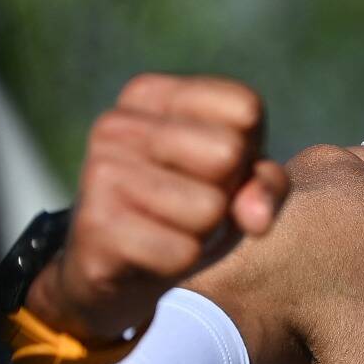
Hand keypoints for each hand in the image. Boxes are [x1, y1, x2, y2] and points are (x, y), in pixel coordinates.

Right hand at [25, 73, 289, 342]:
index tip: (213, 168)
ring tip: (170, 227)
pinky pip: (184, 252)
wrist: (115, 269)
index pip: (245, 107)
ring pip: (210, 208)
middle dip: (226, 191)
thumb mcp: (237, 183)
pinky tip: (150, 252)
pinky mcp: (96, 225)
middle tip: (191, 203)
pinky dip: (180, 261)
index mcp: (149, 94)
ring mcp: (101, 171)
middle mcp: (117, 123)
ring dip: (203, 231)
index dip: (248, 151)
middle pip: (228, 152)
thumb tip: (257, 218)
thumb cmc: (186, 209)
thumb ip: (267, 184)